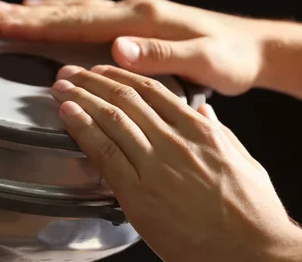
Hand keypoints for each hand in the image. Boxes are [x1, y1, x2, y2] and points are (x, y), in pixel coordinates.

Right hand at [0, 0, 270, 95]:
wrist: (252, 47)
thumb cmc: (230, 58)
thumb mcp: (205, 61)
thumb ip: (161, 54)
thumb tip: (118, 47)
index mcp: (138, 20)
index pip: (75, 21)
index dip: (34, 24)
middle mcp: (129, 11)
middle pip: (65, 11)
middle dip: (22, 16)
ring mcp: (129, 13)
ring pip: (72, 9)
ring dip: (35, 11)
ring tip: (2, 10)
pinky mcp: (132, 22)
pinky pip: (86, 13)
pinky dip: (60, 12)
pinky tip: (47, 10)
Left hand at [49, 64, 301, 261]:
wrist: (253, 254)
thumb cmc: (251, 213)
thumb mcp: (243, 161)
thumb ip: (219, 132)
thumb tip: (204, 110)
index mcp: (199, 131)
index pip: (151, 90)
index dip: (120, 76)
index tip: (100, 70)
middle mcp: (174, 141)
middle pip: (124, 99)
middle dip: (91, 81)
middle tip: (69, 72)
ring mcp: (155, 166)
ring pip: (110, 119)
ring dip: (80, 98)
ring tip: (60, 87)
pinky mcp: (137, 193)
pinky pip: (104, 152)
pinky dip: (82, 129)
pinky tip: (67, 114)